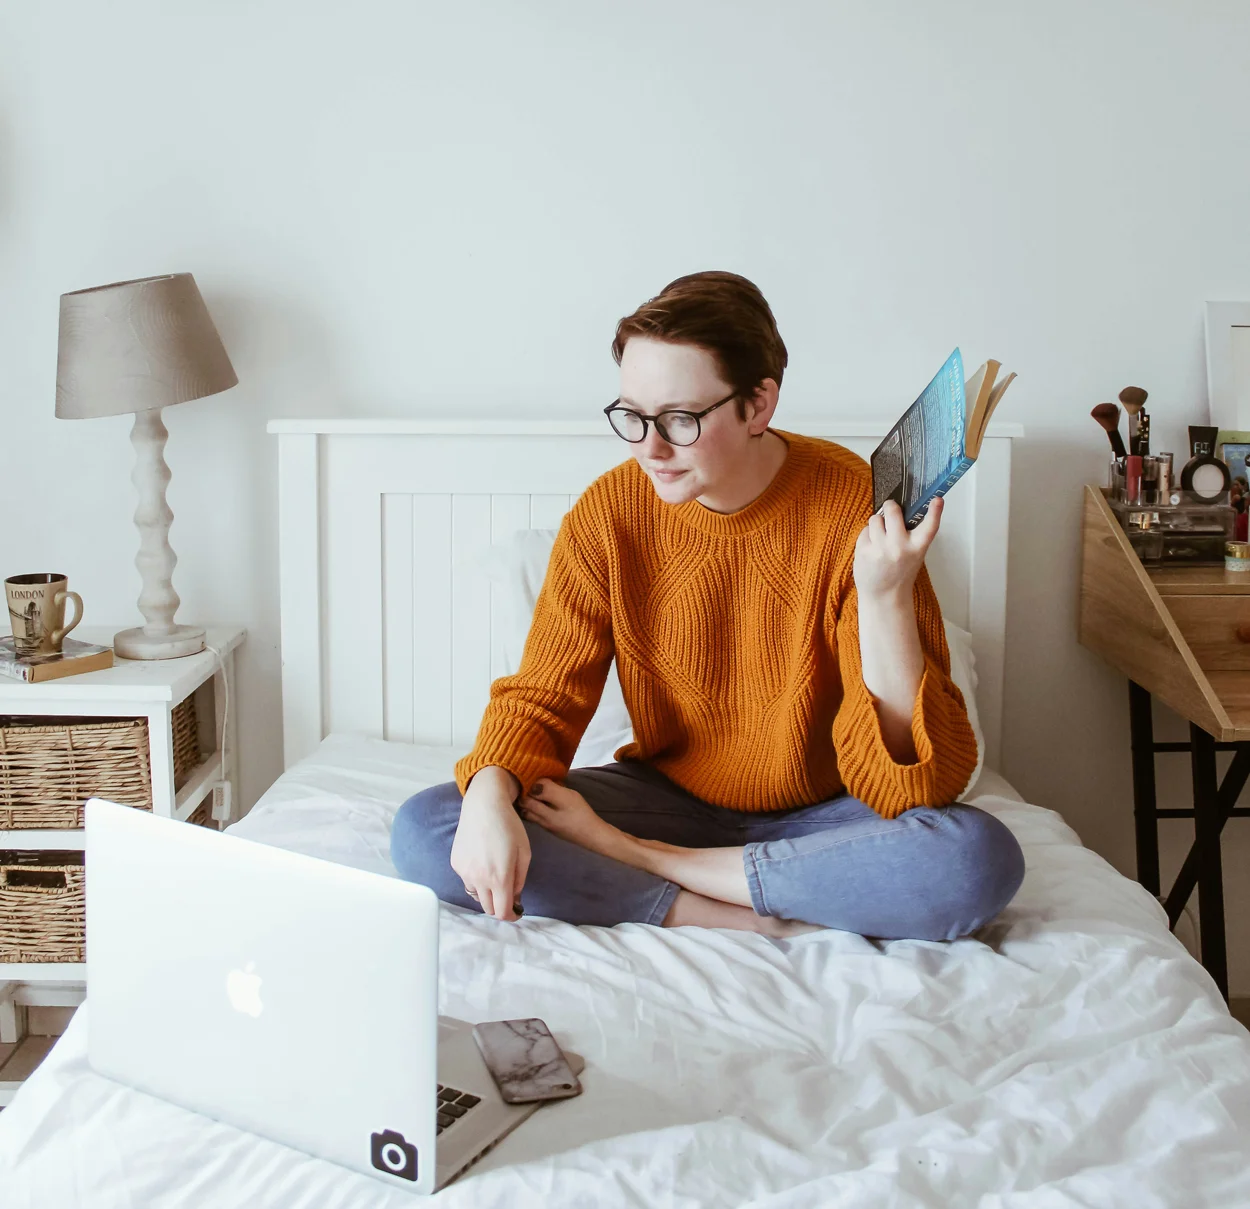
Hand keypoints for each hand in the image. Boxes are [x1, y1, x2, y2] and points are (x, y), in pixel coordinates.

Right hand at [450, 767, 529, 921]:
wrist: (484, 805)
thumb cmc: (509, 826)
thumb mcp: (524, 853)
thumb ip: (520, 880)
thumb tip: (515, 898)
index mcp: (499, 877)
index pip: (502, 912)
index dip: (512, 916)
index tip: (517, 912)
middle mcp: (479, 878)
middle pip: (488, 909)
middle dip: (499, 905)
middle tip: (508, 894)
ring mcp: (464, 872)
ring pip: (476, 895)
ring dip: (487, 892)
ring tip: (494, 873)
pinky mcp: (455, 864)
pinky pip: (467, 880)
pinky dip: (476, 878)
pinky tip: (482, 860)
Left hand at [853, 496, 942, 601]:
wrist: (884, 596)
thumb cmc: (899, 573)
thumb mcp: (914, 555)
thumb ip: (910, 535)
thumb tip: (899, 510)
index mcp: (917, 548)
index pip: (930, 526)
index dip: (935, 511)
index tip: (937, 499)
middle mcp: (899, 547)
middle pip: (892, 511)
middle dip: (890, 507)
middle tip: (890, 508)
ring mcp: (880, 549)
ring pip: (875, 519)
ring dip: (877, 524)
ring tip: (881, 538)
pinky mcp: (864, 552)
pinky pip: (864, 531)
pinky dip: (867, 536)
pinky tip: (872, 548)